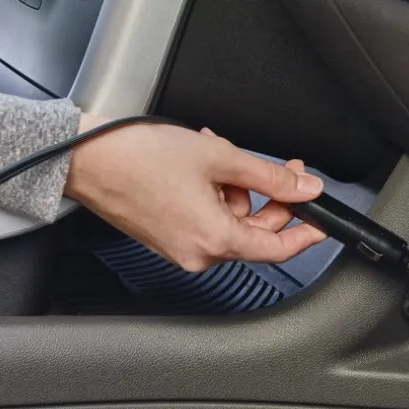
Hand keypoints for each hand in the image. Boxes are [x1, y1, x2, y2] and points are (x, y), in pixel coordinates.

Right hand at [65, 114, 326, 271]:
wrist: (85, 158)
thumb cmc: (138, 157)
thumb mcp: (220, 157)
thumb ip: (270, 176)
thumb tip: (304, 187)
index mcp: (214, 240)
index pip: (277, 249)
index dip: (305, 235)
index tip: (322, 223)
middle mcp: (199, 253)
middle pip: (255, 233)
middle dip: (271, 197)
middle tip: (283, 168)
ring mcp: (182, 248)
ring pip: (231, 222)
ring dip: (238, 189)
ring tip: (221, 155)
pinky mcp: (169, 239)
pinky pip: (208, 220)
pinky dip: (216, 195)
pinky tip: (206, 168)